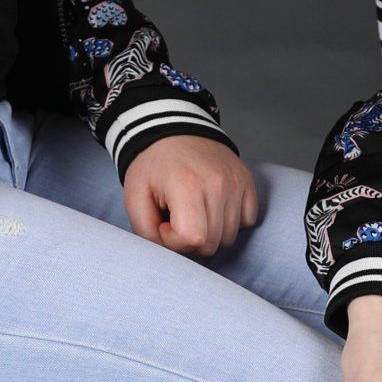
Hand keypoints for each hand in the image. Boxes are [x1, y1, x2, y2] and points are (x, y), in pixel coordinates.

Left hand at [122, 136, 258, 255]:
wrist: (173, 129)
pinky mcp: (247, 181)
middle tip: (176, 218)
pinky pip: (247, 221)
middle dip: (190, 240)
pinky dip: (230, 221)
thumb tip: (169, 252)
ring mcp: (236, 182)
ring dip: (210, 232)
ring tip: (194, 211)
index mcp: (187, 186)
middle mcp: (218, 184)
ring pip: (229, 237)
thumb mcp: (134, 197)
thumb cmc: (152, 166)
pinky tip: (212, 207)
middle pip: (212, 244)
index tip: (163, 222)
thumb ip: (146, 232)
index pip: (192, 239)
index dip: (173, 240)